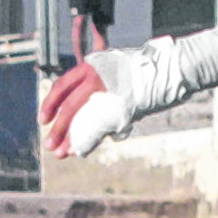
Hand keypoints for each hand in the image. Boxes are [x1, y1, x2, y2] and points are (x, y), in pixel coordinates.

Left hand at [40, 32, 217, 158]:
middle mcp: (97, 75)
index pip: (63, 85)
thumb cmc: (148, 72)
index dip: (51, 103)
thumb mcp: (118, 76)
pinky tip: (82, 150)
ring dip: (71, 137)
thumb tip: (88, 115)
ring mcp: (111, 90)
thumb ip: (102, 91)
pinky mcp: (124, 104)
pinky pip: (101, 126)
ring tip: (62, 152)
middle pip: (70, 105)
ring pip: (83, 117)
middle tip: (49, 145)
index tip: (43, 120)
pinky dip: (91, 139)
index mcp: (93, 65)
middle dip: (59, 128)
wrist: (174, 68)